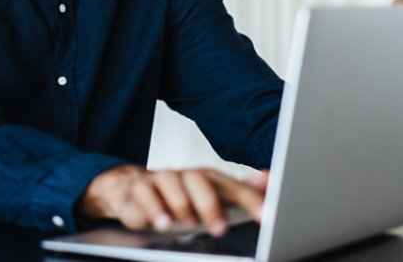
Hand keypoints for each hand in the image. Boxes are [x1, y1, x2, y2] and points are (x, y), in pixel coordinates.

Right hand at [78, 165, 268, 236]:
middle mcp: (185, 175)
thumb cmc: (179, 195)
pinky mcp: (138, 187)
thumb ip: (241, 191)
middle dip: (210, 204)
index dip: (249, 199)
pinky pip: (144, 193)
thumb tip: (270, 179)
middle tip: (219, 228)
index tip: (267, 215)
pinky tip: (162, 222)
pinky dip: (153, 208)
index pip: (231, 185)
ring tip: (187, 224)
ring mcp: (160, 178)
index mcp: (207, 178)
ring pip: (170, 182)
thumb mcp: (213, 195)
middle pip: (198, 179)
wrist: (132, 188)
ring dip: (181, 205)